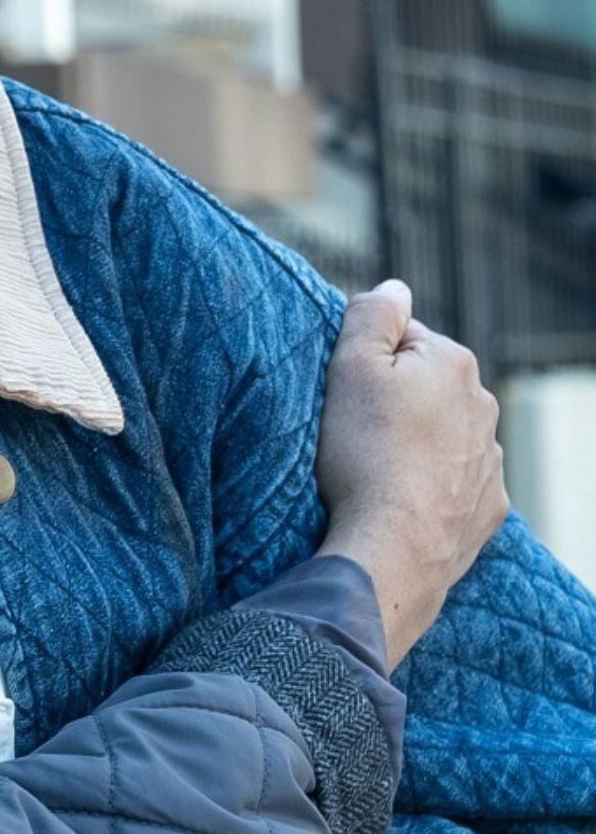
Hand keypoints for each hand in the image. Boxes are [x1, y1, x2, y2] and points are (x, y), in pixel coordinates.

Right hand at [315, 280, 507, 664]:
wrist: (394, 546)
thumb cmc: (365, 454)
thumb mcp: (350, 368)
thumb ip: (372, 316)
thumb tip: (395, 287)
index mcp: (453, 364)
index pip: (402, 338)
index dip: (365, 360)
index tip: (343, 391)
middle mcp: (483, 406)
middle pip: (424, 385)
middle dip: (393, 399)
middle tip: (353, 428)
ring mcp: (490, 459)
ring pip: (442, 433)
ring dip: (413, 440)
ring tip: (373, 467)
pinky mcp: (489, 505)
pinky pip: (455, 479)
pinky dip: (430, 482)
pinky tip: (401, 496)